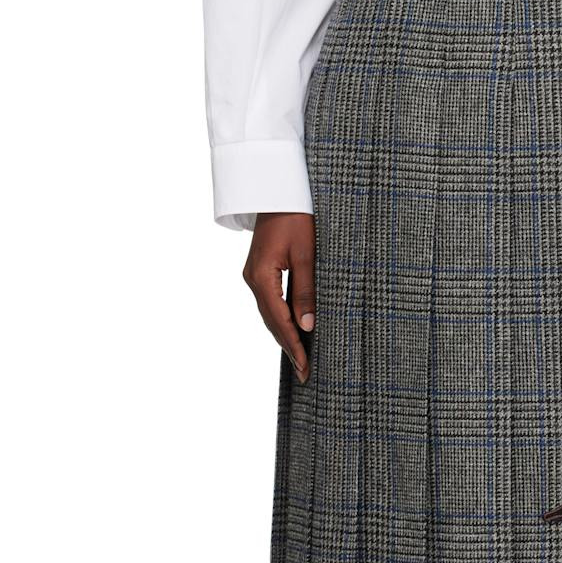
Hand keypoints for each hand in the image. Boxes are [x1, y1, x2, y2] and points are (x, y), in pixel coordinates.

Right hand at [242, 212, 315, 383]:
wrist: (279, 189)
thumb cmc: (296, 216)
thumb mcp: (307, 254)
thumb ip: (306, 291)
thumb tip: (308, 326)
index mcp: (261, 277)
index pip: (279, 321)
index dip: (293, 346)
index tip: (306, 368)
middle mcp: (253, 279)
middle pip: (272, 322)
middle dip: (289, 347)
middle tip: (306, 373)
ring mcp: (254, 275)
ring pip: (270, 314)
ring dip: (285, 336)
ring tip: (301, 359)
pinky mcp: (261, 271)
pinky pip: (271, 303)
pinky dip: (283, 320)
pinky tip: (294, 331)